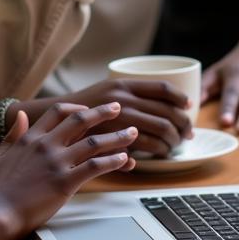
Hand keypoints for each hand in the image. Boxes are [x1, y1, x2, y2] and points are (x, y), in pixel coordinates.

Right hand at [0, 102, 136, 239]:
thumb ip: (12, 134)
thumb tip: (22, 115)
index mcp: (30, 138)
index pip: (58, 112)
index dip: (76, 107)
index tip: (88, 108)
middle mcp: (46, 145)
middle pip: (81, 120)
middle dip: (103, 113)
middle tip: (118, 109)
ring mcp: (56, 163)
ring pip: (94, 142)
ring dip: (117, 137)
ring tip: (132, 134)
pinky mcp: (64, 183)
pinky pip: (95, 167)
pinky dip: (112, 161)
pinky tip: (124, 159)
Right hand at [66, 78, 192, 156]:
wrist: (48, 122)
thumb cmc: (80, 108)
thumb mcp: (103, 93)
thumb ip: (128, 95)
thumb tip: (157, 101)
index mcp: (122, 84)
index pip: (162, 87)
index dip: (181, 98)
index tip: (189, 106)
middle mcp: (123, 99)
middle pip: (167, 111)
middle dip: (183, 125)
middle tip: (187, 134)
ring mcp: (118, 119)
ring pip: (160, 130)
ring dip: (172, 141)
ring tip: (173, 146)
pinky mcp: (113, 138)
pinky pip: (144, 147)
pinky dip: (156, 152)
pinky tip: (157, 155)